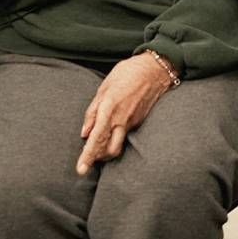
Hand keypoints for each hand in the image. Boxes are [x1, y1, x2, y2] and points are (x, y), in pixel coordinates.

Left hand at [75, 53, 173, 175]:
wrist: (156, 68)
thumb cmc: (128, 72)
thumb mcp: (104, 87)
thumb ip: (93, 111)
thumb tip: (84, 132)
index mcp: (109, 109)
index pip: (96, 138)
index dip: (87, 155)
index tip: (81, 170)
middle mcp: (122, 119)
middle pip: (109, 149)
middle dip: (98, 158)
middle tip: (88, 158)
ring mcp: (133, 121)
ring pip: (118, 144)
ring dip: (106, 149)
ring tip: (98, 144)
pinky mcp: (140, 120)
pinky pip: (124, 134)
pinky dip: (115, 136)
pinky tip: (112, 128)